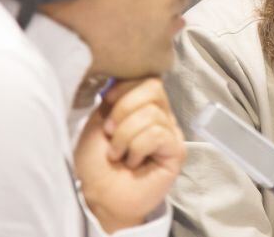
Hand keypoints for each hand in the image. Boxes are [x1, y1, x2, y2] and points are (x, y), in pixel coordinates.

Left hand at [74, 77, 185, 232]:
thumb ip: (114, 98)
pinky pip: (157, 134)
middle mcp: (161, 115)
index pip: (147, 79)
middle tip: (111, 134)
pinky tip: (133, 162)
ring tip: (118, 154)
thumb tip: (121, 77)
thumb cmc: (96, 161)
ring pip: (151, 115)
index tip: (107, 104)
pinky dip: (136, 148)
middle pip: (153, 89)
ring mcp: (171, 132)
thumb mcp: (98, 121)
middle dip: (123, 110)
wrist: (99, 194)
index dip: (125, 88)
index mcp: (144, 105)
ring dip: (124, 137)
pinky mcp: (176, 151)